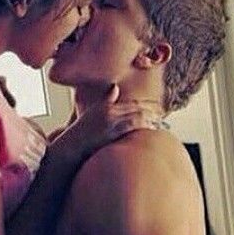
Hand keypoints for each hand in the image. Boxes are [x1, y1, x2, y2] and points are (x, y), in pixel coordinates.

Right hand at [50, 85, 166, 164]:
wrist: (71, 146)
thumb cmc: (80, 132)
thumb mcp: (92, 112)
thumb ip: (106, 100)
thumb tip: (115, 88)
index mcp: (107, 106)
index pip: (131, 104)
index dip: (145, 105)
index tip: (156, 107)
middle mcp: (109, 112)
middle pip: (136, 108)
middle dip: (151, 111)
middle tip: (163, 114)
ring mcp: (110, 122)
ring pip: (136, 116)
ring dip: (150, 118)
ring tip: (160, 122)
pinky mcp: (111, 132)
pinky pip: (131, 126)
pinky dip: (142, 125)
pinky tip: (151, 127)